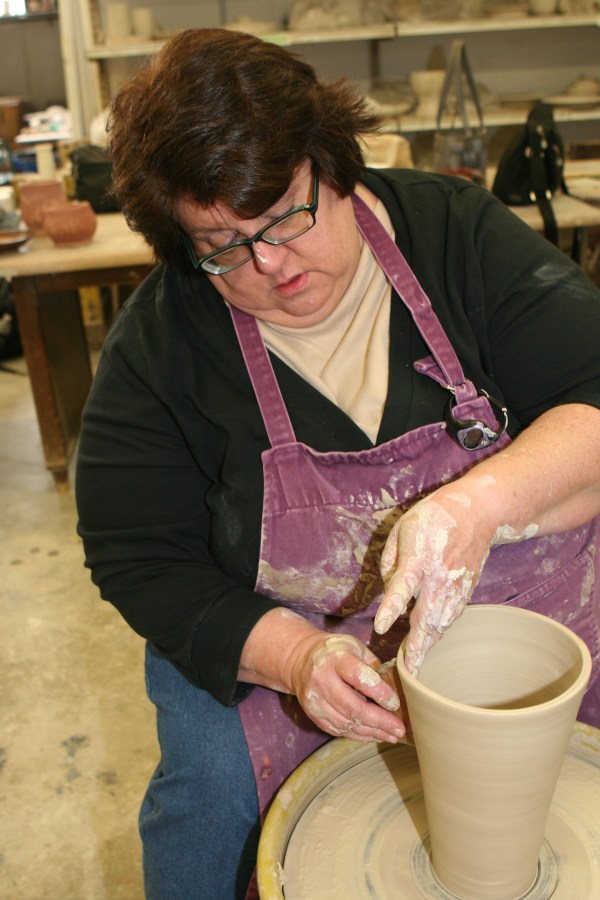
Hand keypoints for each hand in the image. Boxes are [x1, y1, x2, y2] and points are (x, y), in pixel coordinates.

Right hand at [288, 632, 407, 743]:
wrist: (301, 659)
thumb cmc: (336, 652)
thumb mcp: (355, 647)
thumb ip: (373, 666)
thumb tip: (395, 690)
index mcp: (335, 658)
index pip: (359, 677)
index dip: (379, 692)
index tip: (396, 704)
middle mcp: (322, 679)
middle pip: (353, 707)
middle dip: (380, 721)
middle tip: (399, 729)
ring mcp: (315, 700)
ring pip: (346, 723)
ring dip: (372, 732)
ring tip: (391, 736)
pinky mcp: (313, 714)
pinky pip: (338, 730)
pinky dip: (358, 735)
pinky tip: (374, 735)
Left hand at [374, 488, 494, 672]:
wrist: (477, 513)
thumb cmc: (433, 518)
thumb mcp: (401, 529)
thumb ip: (390, 560)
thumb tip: (388, 588)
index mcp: (418, 558)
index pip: (402, 586)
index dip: (391, 608)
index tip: (380, 627)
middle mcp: (439, 576)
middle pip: (427, 616)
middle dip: (418, 645)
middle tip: (408, 669)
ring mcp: (455, 585)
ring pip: (442, 622)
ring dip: (430, 644)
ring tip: (417, 666)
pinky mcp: (466, 590)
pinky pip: (452, 616)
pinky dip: (441, 632)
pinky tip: (432, 642)